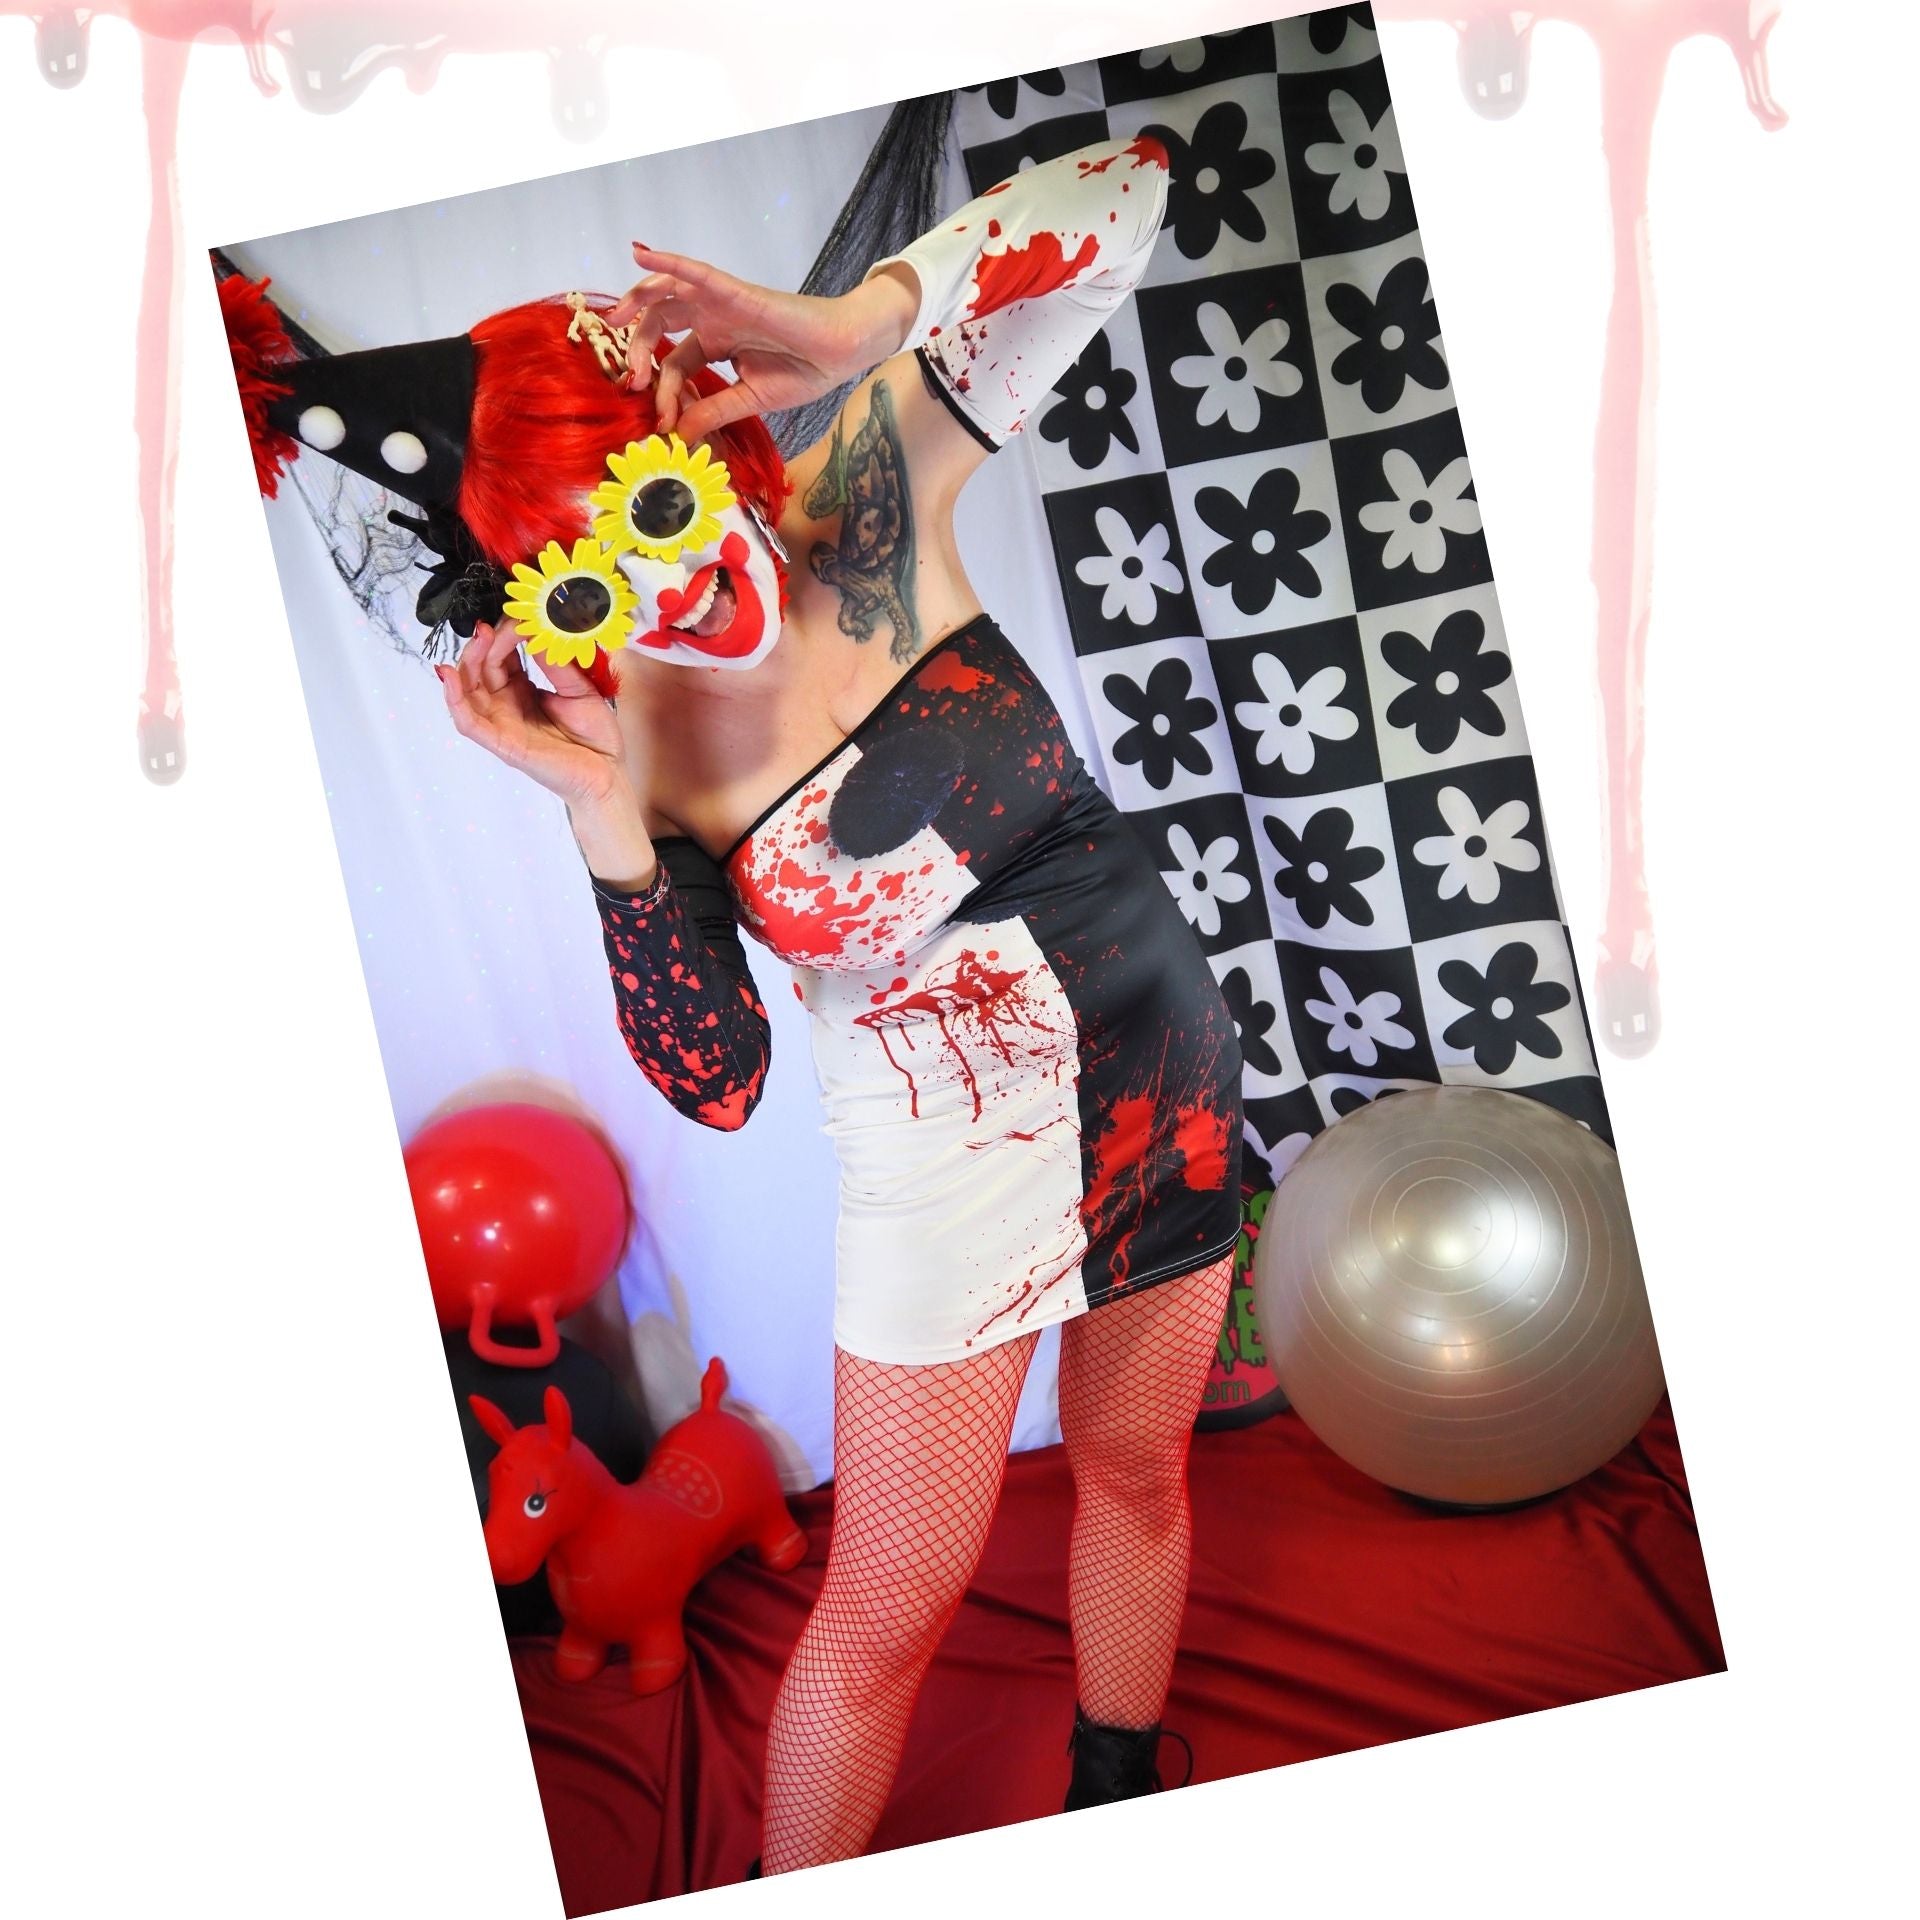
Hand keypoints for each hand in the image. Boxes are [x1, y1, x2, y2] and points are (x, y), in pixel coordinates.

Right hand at [436, 621, 629, 807]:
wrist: (608, 774)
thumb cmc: (595, 735)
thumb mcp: (579, 688)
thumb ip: (556, 662)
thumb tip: (537, 628)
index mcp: (523, 690)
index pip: (501, 656)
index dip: (504, 635)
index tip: (518, 617)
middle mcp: (506, 705)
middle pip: (479, 669)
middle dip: (484, 643)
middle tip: (495, 623)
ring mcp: (502, 724)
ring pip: (468, 690)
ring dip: (467, 661)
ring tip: (480, 637)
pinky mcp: (502, 743)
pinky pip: (468, 722)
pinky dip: (453, 700)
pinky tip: (449, 676)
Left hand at [606, 246, 916, 442]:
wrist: (841, 354)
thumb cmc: (804, 372)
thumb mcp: (750, 399)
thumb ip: (713, 412)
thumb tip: (678, 436)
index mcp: (715, 344)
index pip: (674, 364)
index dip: (664, 393)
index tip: (665, 424)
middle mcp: (712, 319)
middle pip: (659, 324)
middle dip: (636, 348)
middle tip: (629, 379)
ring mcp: (722, 303)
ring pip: (667, 292)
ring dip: (636, 300)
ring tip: (615, 317)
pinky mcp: (736, 293)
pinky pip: (696, 274)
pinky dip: (668, 262)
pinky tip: (641, 253)